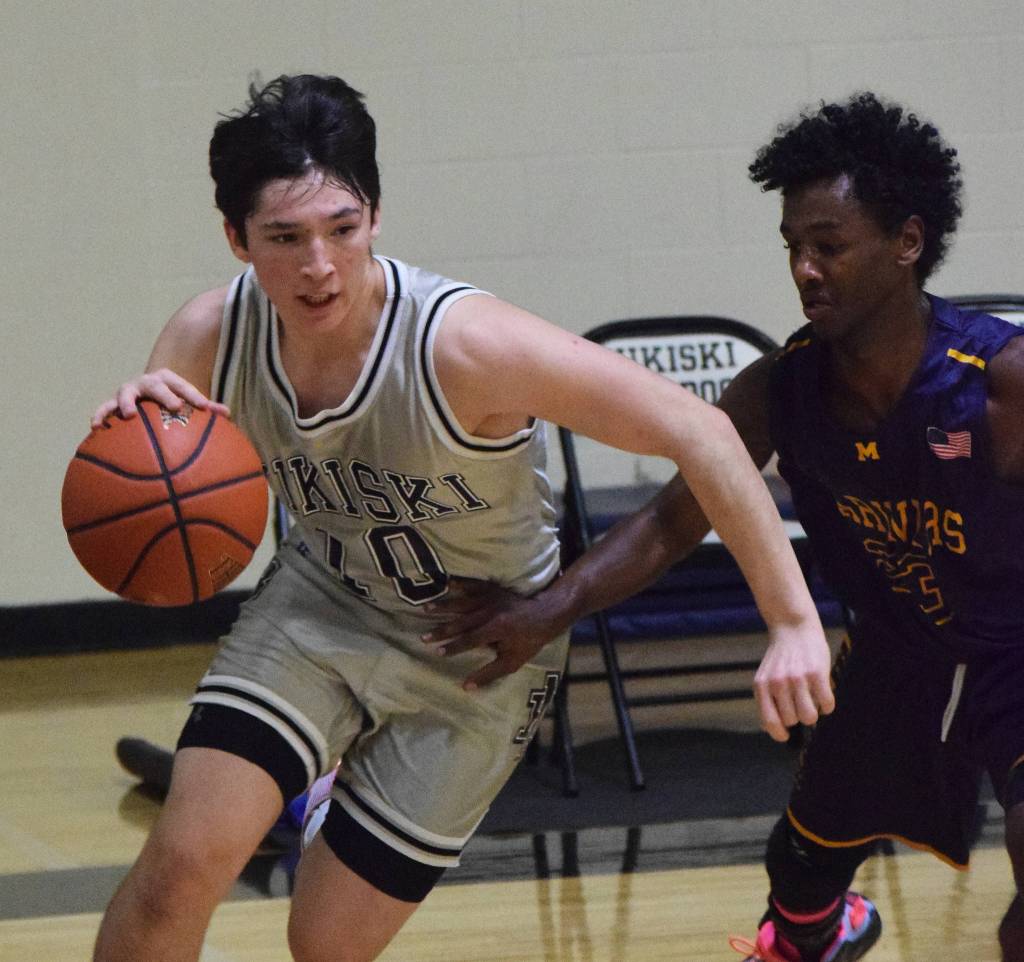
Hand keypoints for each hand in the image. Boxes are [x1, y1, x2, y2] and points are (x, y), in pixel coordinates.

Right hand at [91, 368, 230, 428]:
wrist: (145, 390)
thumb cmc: (171, 400)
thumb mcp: (188, 401)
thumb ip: (207, 408)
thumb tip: (228, 413)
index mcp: (169, 380)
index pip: (184, 386)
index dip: (195, 395)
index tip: (205, 406)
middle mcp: (148, 382)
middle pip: (156, 386)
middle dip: (165, 395)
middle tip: (176, 407)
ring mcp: (129, 391)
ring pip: (125, 393)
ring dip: (127, 402)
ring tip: (129, 415)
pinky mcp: (114, 403)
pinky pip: (105, 409)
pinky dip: (100, 416)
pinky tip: (96, 428)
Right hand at [422, 577, 565, 689]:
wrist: (546, 613)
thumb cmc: (529, 641)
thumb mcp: (513, 662)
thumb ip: (489, 673)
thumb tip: (466, 687)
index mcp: (496, 630)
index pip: (469, 640)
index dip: (453, 647)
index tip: (437, 653)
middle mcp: (490, 612)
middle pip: (461, 622)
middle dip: (442, 630)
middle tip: (424, 637)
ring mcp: (491, 598)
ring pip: (462, 602)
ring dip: (444, 606)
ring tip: (425, 607)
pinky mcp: (493, 589)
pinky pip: (473, 585)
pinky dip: (460, 583)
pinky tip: (446, 582)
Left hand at [753, 621, 834, 741]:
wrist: (793, 627)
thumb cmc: (781, 658)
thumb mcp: (766, 677)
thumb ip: (767, 701)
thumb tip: (772, 729)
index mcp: (762, 686)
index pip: (770, 722)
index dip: (780, 733)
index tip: (787, 734)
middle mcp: (777, 683)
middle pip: (793, 720)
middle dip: (798, 714)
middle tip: (801, 700)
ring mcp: (797, 678)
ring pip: (809, 717)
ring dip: (814, 712)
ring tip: (812, 699)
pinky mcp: (816, 673)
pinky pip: (827, 704)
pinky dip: (828, 704)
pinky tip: (824, 692)